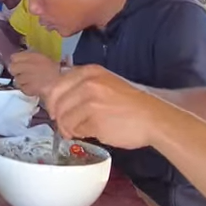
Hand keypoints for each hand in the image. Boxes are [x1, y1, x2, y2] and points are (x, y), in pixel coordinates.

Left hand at [44, 65, 160, 149]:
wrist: (153, 118)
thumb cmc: (129, 104)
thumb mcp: (105, 83)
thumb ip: (82, 86)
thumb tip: (56, 99)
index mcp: (89, 72)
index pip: (56, 85)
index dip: (52, 101)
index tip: (55, 110)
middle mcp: (88, 83)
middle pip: (56, 103)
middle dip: (58, 117)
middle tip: (64, 125)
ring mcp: (91, 102)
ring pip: (64, 118)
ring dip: (68, 128)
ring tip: (78, 131)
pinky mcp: (95, 120)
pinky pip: (76, 130)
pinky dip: (80, 134)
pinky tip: (91, 132)